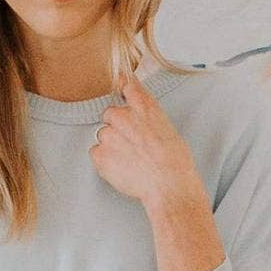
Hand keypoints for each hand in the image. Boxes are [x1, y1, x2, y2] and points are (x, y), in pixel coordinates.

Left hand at [88, 70, 206, 208]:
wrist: (168, 185)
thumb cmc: (174, 160)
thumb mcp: (167, 128)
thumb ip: (148, 118)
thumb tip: (140, 121)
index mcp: (143, 106)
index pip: (126, 86)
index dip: (124, 91)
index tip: (122, 92)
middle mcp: (122, 116)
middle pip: (109, 114)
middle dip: (117, 127)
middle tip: (131, 143)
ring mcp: (108, 135)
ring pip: (103, 135)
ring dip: (111, 145)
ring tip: (129, 160)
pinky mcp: (99, 154)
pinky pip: (96, 153)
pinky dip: (105, 161)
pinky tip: (121, 168)